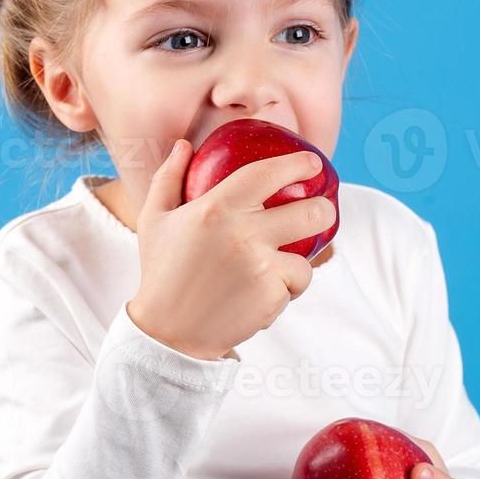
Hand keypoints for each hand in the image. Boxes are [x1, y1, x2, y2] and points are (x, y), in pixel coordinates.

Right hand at [127, 141, 333, 360]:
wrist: (168, 332)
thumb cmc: (162, 272)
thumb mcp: (154, 220)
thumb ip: (168, 177)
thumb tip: (185, 145)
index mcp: (216, 208)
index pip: (267, 174)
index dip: (296, 164)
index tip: (311, 162)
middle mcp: (242, 233)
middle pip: (311, 212)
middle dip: (325, 210)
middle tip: (322, 210)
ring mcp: (260, 266)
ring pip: (307, 259)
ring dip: (297, 264)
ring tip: (278, 270)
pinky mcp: (271, 296)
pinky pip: (293, 287)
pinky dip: (282, 291)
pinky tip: (258, 296)